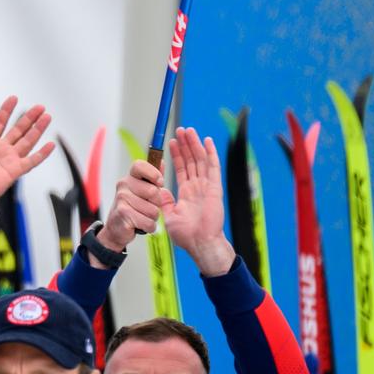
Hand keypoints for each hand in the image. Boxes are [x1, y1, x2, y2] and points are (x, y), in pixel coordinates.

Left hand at [0, 95, 53, 212]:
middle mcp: (1, 148)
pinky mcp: (15, 170)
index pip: (0, 122)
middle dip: (29, 117)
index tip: (14, 98)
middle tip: (39, 107)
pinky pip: (32, 161)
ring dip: (37, 129)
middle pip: (19, 129)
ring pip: (28, 141)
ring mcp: (10, 159)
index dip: (6, 110)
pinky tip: (50, 145)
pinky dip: (42, 154)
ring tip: (47, 117)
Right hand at [99, 159, 165, 252]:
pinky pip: (148, 222)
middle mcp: (124, 185)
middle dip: (156, 203)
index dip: (153, 173)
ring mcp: (121, 199)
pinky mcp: (123, 213)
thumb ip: (153, 177)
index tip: (159, 183)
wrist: (116, 228)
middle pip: (153, 191)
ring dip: (152, 217)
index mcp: (130, 177)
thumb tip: (162, 162)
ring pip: (153, 210)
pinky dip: (149, 227)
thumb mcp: (143, 190)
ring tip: (143, 217)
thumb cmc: (133, 208)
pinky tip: (141, 225)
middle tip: (148, 206)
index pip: (140, 166)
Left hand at [163, 127, 231, 276]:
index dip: (177, 154)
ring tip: (188, 130)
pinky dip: (211, 153)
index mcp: (187, 193)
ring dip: (194, 144)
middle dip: (185, 144)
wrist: (199, 243)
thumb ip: (165, 200)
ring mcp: (207, 186)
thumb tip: (158, 188)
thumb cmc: (186, 234)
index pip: (182, 168)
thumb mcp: (169, 214)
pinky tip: (207, 141)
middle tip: (180, 129)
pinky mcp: (215, 188)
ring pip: (200, 160)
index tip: (171, 142)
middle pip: (191, 160)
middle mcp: (198, 187)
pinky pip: (213, 167)